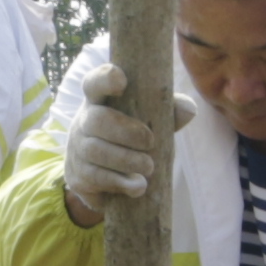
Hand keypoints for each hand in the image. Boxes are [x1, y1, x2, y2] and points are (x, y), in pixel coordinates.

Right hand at [57, 66, 158, 222]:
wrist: (105, 179)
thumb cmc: (132, 140)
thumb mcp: (150, 122)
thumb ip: (169, 113)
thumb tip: (189, 109)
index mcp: (100, 102)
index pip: (94, 83)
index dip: (105, 79)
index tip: (122, 80)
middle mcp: (83, 122)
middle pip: (97, 120)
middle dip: (126, 131)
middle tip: (150, 142)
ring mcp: (77, 150)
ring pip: (96, 151)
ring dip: (126, 160)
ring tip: (149, 167)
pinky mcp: (77, 177)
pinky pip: (96, 178)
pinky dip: (120, 182)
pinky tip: (138, 186)